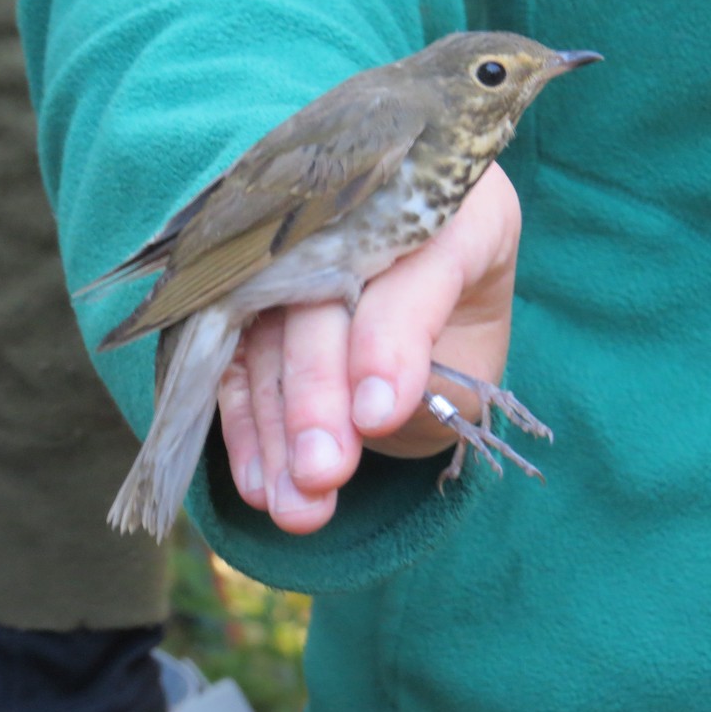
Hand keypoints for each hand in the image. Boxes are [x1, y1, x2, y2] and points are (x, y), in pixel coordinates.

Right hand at [217, 162, 521, 533]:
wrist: (438, 336)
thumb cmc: (467, 340)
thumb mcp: (473, 364)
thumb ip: (426, 377)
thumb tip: (364, 417)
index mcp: (452, 207)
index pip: (412, 265)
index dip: (389, 340)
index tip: (378, 416)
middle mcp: (362, 212)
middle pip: (321, 299)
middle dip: (318, 395)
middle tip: (322, 472)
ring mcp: (295, 254)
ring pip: (268, 338)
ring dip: (275, 428)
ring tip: (295, 504)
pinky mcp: (249, 301)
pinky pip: (237, 365)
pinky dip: (247, 427)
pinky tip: (261, 484)